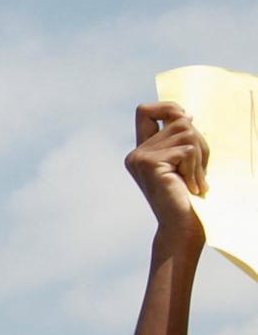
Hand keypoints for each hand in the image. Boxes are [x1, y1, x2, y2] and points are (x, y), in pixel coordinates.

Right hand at [127, 101, 208, 251]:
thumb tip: (186, 115)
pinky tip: (191, 186)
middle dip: (198, 139)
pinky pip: (186, 149)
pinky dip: (196, 166)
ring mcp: (139, 158)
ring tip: (195, 180)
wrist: (182, 227)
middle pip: (177, 120)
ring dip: (199, 156)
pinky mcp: (149, 164)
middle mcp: (136, 153)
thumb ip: (181, 138)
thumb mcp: (187, 161)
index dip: (168, 107)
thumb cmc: (189, 198)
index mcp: (142, 152)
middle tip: (198, 169)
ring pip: (185, 132)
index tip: (187, 119)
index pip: (145, 111)